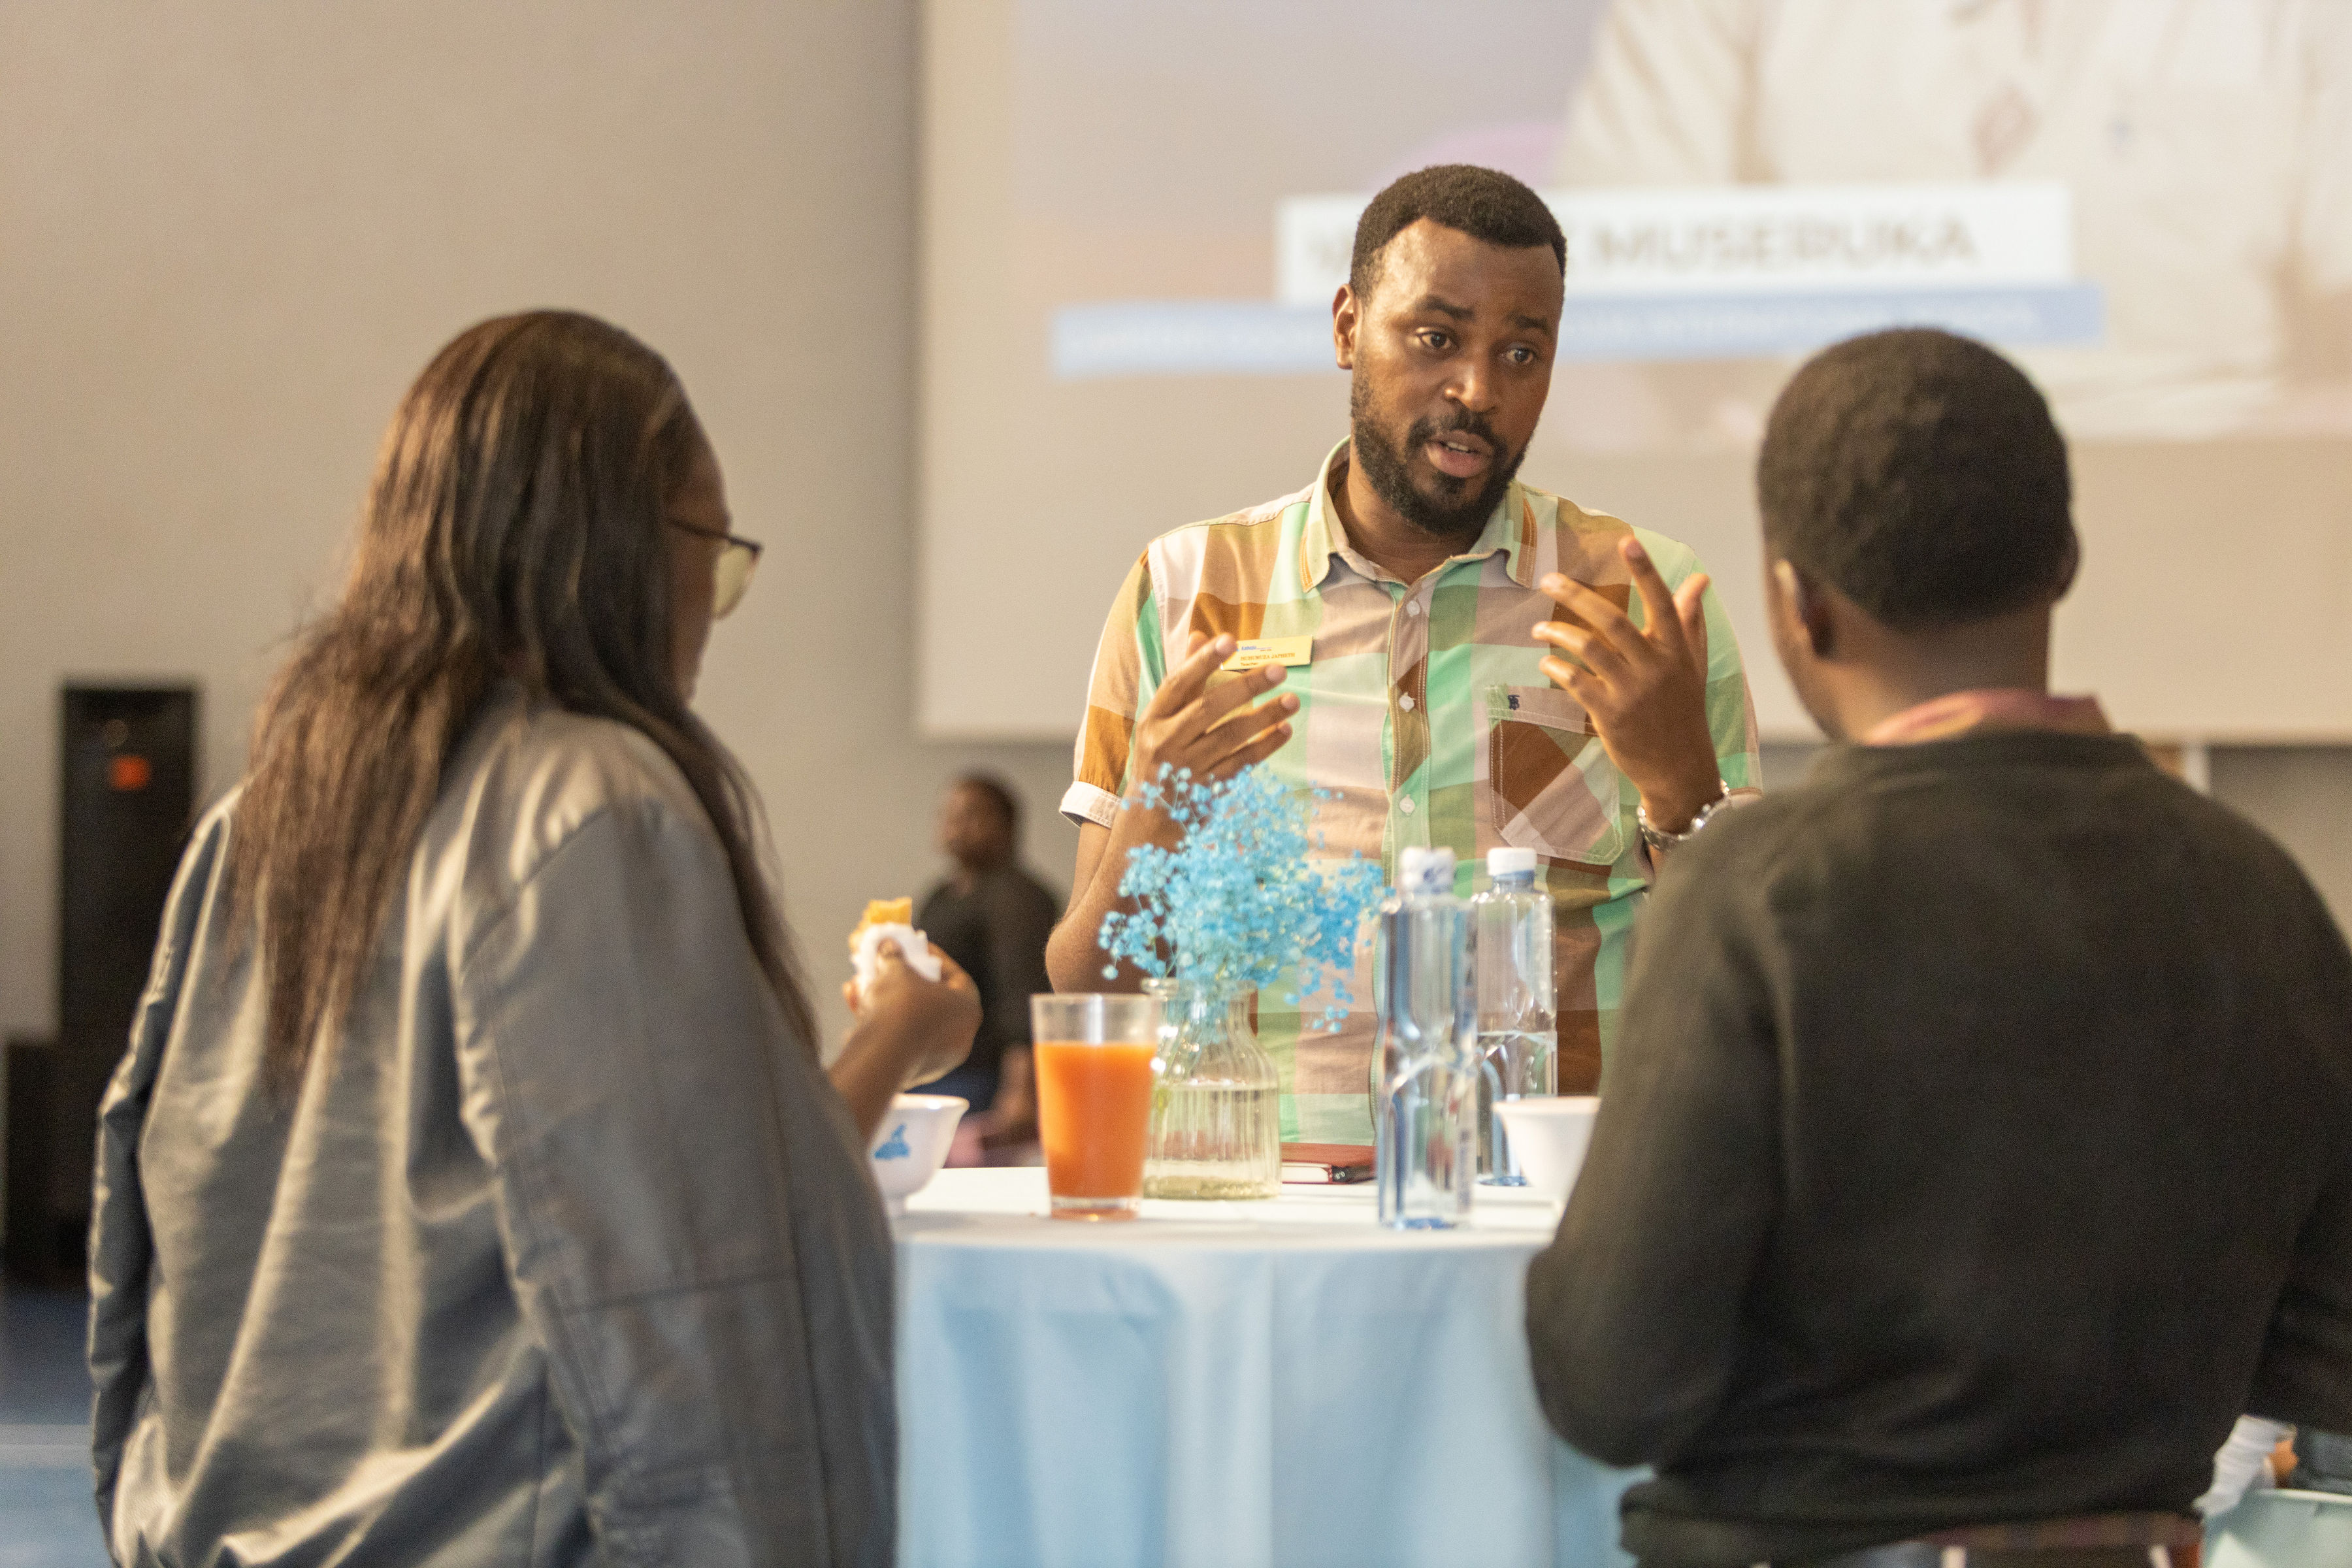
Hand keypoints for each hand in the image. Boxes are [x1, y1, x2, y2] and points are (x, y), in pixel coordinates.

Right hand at [842, 940, 980, 1090]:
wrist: (881, 1057)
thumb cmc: (899, 1008)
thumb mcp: (896, 971)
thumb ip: (894, 956)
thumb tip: (888, 945)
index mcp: (968, 1009)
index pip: (956, 977)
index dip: (934, 959)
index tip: (915, 950)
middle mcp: (960, 1036)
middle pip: (930, 1001)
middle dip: (903, 984)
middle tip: (886, 969)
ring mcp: (939, 1058)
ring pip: (911, 1023)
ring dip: (885, 1003)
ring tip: (859, 987)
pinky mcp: (915, 1074)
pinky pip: (900, 1042)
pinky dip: (881, 1025)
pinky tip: (856, 1011)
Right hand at [1124, 632, 1296, 804]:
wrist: (1150, 818)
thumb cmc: (1160, 756)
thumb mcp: (1161, 719)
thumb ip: (1185, 680)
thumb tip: (1201, 635)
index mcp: (1153, 719)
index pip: (1178, 683)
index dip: (1202, 661)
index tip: (1230, 641)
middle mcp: (1166, 742)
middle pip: (1208, 708)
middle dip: (1246, 687)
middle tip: (1280, 671)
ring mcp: (1187, 768)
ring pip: (1230, 737)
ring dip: (1265, 716)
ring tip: (1292, 700)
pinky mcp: (1207, 790)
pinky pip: (1241, 764)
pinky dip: (1265, 746)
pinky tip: (1284, 730)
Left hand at [1532, 537, 1721, 831]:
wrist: (1680, 769)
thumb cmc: (1684, 710)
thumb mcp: (1694, 664)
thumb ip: (1690, 619)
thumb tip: (1699, 577)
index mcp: (1678, 650)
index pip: (1662, 602)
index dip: (1645, 571)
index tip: (1627, 540)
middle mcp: (1656, 667)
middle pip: (1612, 620)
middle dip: (1576, 595)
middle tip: (1547, 580)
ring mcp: (1633, 692)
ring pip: (1589, 649)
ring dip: (1557, 633)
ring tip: (1538, 629)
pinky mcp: (1611, 716)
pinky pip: (1576, 682)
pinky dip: (1557, 668)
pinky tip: (1546, 662)